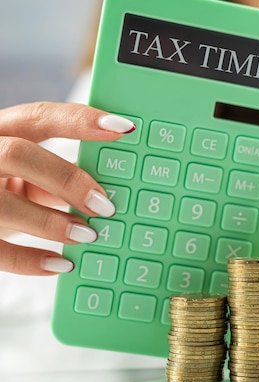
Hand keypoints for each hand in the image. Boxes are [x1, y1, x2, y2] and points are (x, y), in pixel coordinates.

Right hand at [0, 102, 134, 274]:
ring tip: (88, 236)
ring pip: (5, 203)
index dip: (81, 121)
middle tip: (104, 205)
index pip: (39, 117)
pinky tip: (62, 264)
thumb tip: (106, 194)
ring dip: (52, 223)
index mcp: (0, 132)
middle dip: (67, 179)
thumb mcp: (22, 174)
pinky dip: (30, 261)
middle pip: (18, 154)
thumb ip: (54, 177)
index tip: (123, 128)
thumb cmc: (1, 188)